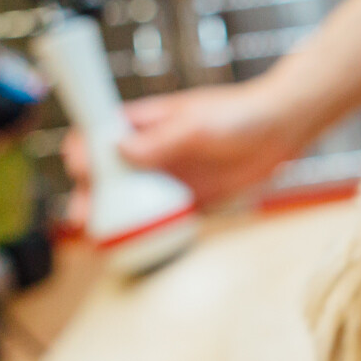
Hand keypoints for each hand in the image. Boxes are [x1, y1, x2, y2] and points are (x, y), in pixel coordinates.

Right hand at [61, 77, 324, 228]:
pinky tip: (138, 246)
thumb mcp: (197, 125)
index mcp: (144, 123)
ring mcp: (168, 176)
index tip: (79, 167)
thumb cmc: (238, 114)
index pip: (99, 133)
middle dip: (89, 194)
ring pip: (129, 200)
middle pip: (106, 174)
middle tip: (82, 215)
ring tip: (102, 239)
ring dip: (113, 218)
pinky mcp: (188, 199)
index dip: (82, 149)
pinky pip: (160, 219)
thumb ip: (161, 140)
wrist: (281, 130)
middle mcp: (150, 151)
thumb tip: (121, 150)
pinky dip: (147, 232)